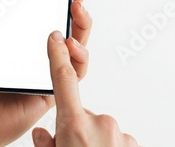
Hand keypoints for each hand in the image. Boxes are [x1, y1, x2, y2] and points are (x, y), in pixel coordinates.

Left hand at [0, 0, 91, 146]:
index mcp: (15, 35)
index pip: (40, 8)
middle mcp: (33, 49)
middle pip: (62, 22)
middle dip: (76, 0)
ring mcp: (43, 68)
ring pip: (73, 44)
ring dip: (81, 25)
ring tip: (77, 9)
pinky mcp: (50, 88)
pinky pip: (72, 72)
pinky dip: (78, 57)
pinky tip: (71, 44)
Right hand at [31, 31, 138, 146]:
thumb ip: (45, 141)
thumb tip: (42, 133)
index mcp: (75, 125)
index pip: (63, 79)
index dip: (58, 55)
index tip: (56, 38)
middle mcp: (100, 123)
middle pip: (81, 114)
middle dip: (75, 128)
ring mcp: (119, 133)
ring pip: (97, 129)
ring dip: (91, 141)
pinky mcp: (132, 143)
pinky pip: (114, 140)